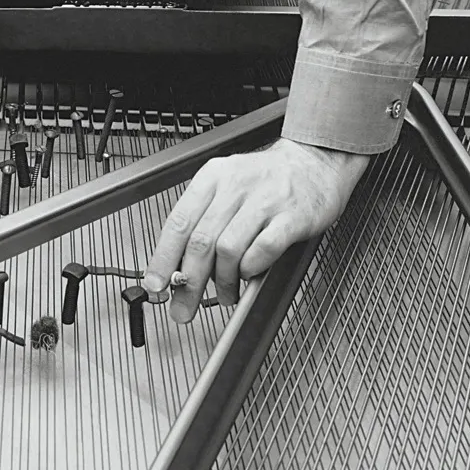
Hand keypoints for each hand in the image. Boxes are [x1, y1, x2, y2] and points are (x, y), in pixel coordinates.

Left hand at [142, 137, 370, 321]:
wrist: (314, 162)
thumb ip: (203, 220)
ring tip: (224, 293)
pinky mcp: (292, 216)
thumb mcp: (227, 186)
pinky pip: (263, 249)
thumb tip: (177, 265)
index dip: (163, 258)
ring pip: (229, 249)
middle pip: (201, 241)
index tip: (155, 285)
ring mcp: (265, 200)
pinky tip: (249, 274)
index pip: (179, 221)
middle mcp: (236, 185)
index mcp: (213, 177)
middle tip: (184, 306)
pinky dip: (251, 268)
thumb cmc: (266, 180)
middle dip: (188, 282)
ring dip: (223, 280)